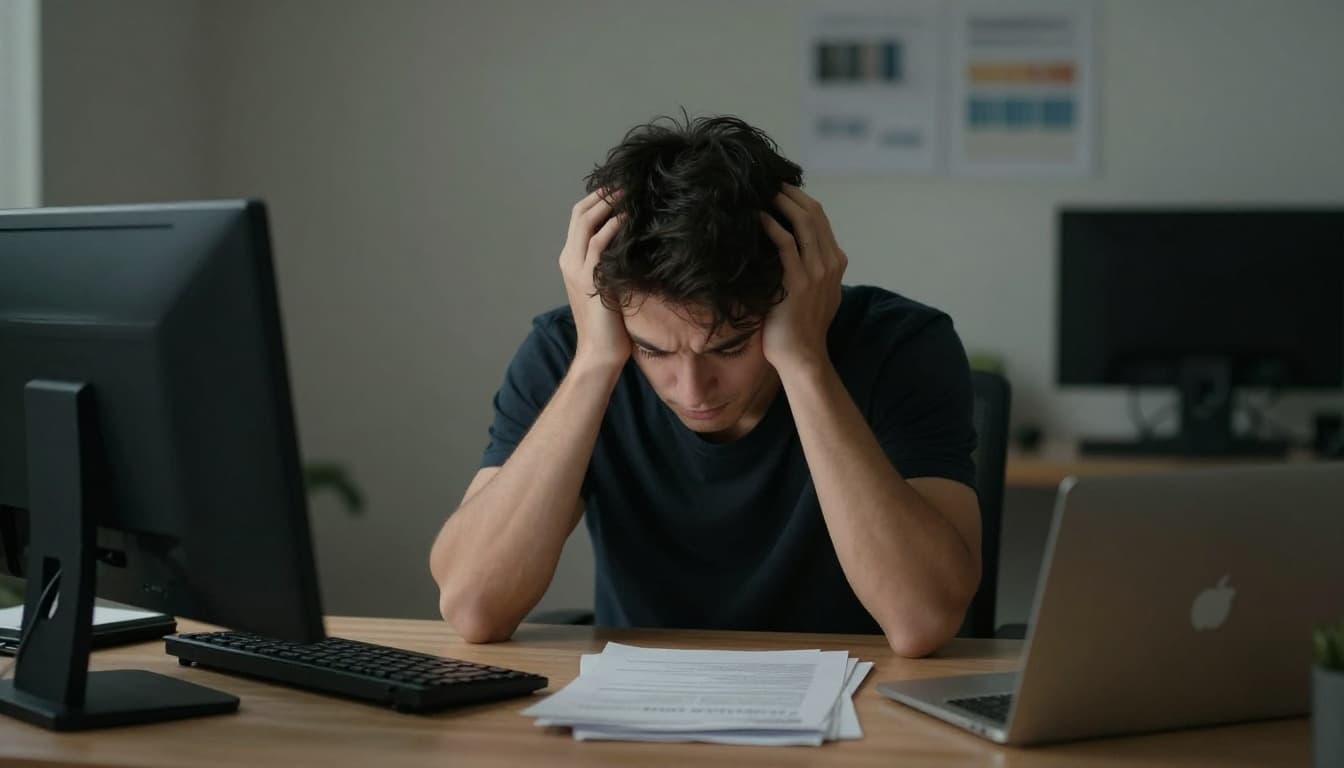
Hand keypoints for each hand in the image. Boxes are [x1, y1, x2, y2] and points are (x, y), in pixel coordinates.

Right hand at [560, 190, 629, 370]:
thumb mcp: (609, 283)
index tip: (621, 186)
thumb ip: (612, 261)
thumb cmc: (610, 323)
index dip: (598, 198)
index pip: (580, 217)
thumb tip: (634, 239)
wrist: (600, 352)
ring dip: (609, 204)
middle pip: (580, 213)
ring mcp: (576, 269)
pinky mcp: (590, 279)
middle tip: (628, 181)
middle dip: (603, 194)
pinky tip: (629, 217)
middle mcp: (569, 260)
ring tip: (631, 192)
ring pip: (586, 223)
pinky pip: (599, 243)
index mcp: (570, 260)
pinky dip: (613, 226)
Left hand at [758, 185, 847, 374]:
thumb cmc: (800, 325)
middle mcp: (829, 263)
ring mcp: (816, 272)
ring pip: (803, 222)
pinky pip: (785, 244)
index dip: (800, 199)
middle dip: (789, 194)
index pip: (820, 218)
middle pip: (813, 214)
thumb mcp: (815, 291)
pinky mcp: (797, 283)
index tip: (779, 189)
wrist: (802, 356)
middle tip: (767, 183)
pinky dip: (772, 226)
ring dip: (781, 203)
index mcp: (835, 262)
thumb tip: (788, 247)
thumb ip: (811, 268)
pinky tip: (758, 218)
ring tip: (760, 193)